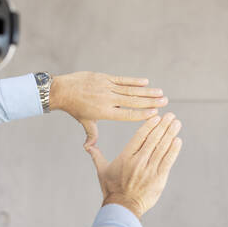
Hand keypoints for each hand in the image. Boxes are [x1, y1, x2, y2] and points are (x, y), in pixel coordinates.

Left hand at [49, 71, 167, 146]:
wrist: (62, 90)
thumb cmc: (74, 108)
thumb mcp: (85, 122)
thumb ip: (92, 134)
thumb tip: (89, 149)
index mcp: (104, 113)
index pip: (127, 114)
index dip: (142, 114)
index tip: (155, 114)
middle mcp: (107, 100)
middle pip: (132, 102)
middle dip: (150, 102)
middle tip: (165, 102)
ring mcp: (105, 87)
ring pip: (129, 90)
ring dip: (146, 91)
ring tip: (160, 93)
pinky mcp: (103, 77)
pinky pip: (121, 79)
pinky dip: (134, 81)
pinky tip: (146, 82)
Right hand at [86, 113, 181, 218]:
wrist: (122, 207)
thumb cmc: (111, 188)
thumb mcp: (101, 170)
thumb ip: (96, 155)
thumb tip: (87, 145)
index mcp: (125, 157)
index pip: (139, 137)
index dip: (149, 126)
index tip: (156, 116)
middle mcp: (138, 161)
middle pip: (153, 140)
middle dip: (162, 126)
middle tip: (170, 115)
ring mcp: (149, 170)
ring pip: (162, 148)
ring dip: (170, 134)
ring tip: (176, 123)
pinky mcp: (158, 179)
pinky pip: (167, 161)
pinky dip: (173, 150)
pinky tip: (178, 140)